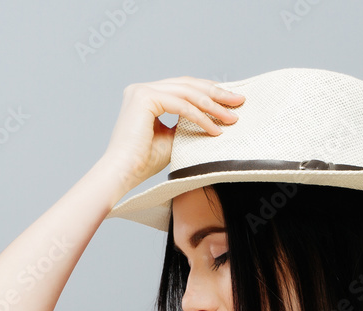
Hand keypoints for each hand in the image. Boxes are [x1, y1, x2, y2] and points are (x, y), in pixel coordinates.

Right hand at [98, 76, 244, 194]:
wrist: (122, 173)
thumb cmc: (143, 162)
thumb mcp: (172, 139)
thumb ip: (186, 125)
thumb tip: (213, 121)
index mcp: (147, 96)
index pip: (184, 88)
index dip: (209, 93)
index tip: (231, 102)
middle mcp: (142, 89)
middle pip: (188, 85)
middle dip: (216, 93)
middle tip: (239, 101)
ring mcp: (142, 91)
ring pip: (187, 93)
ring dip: (213, 106)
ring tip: (231, 117)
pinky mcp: (144, 98)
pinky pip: (181, 105)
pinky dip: (201, 117)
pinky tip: (215, 129)